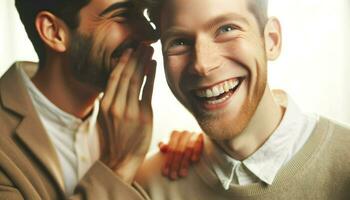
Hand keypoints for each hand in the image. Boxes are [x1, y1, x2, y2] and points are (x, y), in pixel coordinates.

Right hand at [98, 45, 155, 183]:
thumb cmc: (113, 138)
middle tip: (143, 44)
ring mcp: (130, 111)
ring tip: (149, 50)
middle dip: (136, 57)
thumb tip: (116, 83)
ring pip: (137, 80)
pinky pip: (148, 91)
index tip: (130, 50)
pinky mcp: (144, 116)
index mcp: (104, 104)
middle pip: (127, 75)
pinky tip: (153, 66)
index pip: (115, 76)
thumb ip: (109, 100)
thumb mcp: (104, 118)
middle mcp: (116, 105)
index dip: (123, 61)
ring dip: (144, 63)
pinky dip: (151, 77)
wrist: (120, 160)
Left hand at [159, 131, 203, 179]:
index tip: (165, 173)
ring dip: (185, 162)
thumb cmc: (181, 145)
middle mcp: (184, 132)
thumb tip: (163, 148)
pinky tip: (193, 160)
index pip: (170, 149)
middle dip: (175, 165)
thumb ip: (165, 146)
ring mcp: (194, 134)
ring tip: (182, 174)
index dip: (167, 161)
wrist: (197, 140)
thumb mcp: (172, 146)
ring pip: (188, 148)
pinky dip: (196, 152)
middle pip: (178, 150)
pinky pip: (199, 144)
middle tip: (173, 176)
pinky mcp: (202, 136)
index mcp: (175, 134)